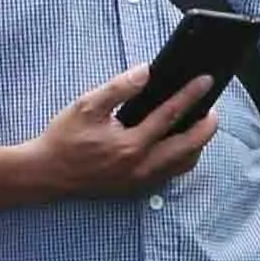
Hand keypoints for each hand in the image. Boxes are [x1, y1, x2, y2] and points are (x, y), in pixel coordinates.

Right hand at [18, 70, 218, 201]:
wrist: (46, 174)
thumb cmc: (64, 138)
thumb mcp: (87, 105)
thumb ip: (119, 87)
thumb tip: (146, 72)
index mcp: (130, 144)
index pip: (170, 115)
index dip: (191, 95)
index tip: (206, 80)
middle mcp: (140, 166)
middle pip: (189, 146)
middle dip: (206, 126)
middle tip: (213, 109)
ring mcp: (140, 180)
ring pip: (183, 164)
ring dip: (196, 144)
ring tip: (200, 125)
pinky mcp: (136, 188)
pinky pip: (170, 174)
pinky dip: (182, 158)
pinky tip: (180, 145)